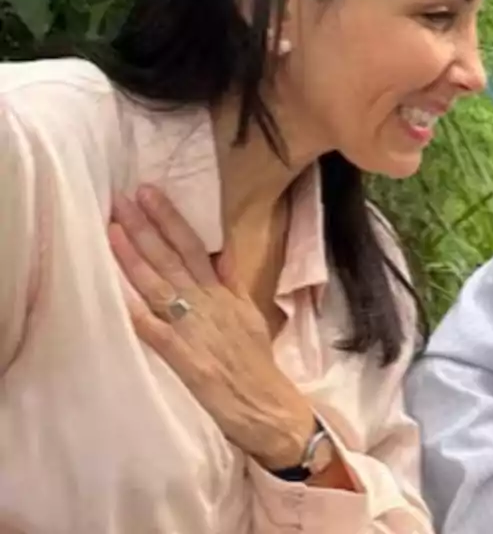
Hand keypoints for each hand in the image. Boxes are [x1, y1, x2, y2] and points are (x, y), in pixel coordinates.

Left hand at [110, 186, 313, 470]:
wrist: (270, 408)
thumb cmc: (256, 364)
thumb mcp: (249, 314)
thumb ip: (232, 284)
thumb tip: (221, 252)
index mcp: (223, 295)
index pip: (193, 247)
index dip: (169, 219)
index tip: (148, 193)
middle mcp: (209, 306)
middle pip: (174, 260)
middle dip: (147, 227)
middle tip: (123, 197)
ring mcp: (198, 332)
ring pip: (162, 288)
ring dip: (136, 260)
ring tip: (113, 231)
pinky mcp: (190, 361)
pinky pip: (160, 336)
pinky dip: (141, 316)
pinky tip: (121, 299)